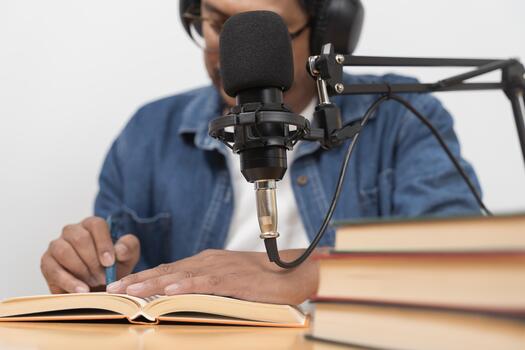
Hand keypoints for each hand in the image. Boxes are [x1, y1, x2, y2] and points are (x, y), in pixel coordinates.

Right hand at [40, 216, 139, 292]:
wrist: (98, 285)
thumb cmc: (113, 266)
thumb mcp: (128, 256)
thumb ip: (128, 248)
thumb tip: (119, 250)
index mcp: (92, 225)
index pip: (96, 225)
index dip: (104, 243)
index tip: (110, 262)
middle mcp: (72, 231)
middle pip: (80, 238)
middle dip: (93, 261)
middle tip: (103, 278)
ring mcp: (56, 245)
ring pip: (64, 251)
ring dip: (81, 270)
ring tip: (93, 284)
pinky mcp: (47, 262)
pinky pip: (53, 269)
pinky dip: (68, 282)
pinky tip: (81, 291)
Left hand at [106, 249, 318, 304]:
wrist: (290, 272)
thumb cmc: (260, 278)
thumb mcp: (227, 280)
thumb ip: (205, 284)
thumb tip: (181, 295)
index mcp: (206, 261)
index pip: (168, 269)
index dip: (143, 277)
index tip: (121, 286)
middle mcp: (208, 261)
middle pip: (167, 270)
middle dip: (138, 280)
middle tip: (113, 290)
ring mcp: (219, 268)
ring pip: (180, 275)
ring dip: (153, 283)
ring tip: (131, 291)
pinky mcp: (232, 279)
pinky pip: (204, 283)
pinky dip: (185, 286)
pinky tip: (169, 291)